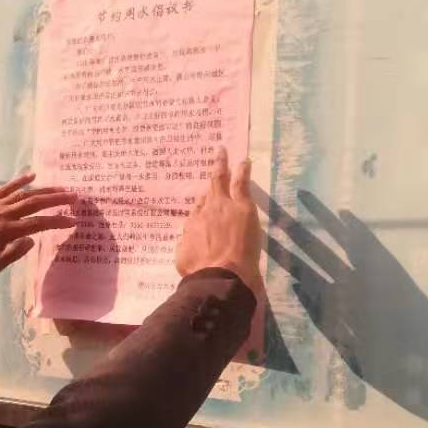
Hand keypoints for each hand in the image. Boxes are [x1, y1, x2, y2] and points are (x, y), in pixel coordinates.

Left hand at [0, 173, 76, 282]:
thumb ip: (14, 253)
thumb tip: (31, 240)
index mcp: (6, 232)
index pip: (38, 224)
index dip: (56, 222)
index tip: (73, 220)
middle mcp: (2, 214)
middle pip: (34, 203)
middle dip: (56, 199)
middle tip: (74, 196)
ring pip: (23, 194)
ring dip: (43, 190)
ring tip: (60, 188)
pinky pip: (5, 188)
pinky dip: (19, 181)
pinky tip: (32, 175)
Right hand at [175, 146, 262, 293]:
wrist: (218, 274)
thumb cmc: (200, 272)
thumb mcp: (183, 259)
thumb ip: (186, 248)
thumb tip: (186, 243)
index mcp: (192, 226)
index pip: (198, 210)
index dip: (202, 203)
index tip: (205, 199)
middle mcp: (205, 212)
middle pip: (208, 190)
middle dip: (212, 172)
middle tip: (215, 156)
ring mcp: (223, 206)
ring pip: (222, 181)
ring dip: (223, 166)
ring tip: (224, 153)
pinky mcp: (241, 206)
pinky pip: (241, 183)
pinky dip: (242, 171)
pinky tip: (245, 161)